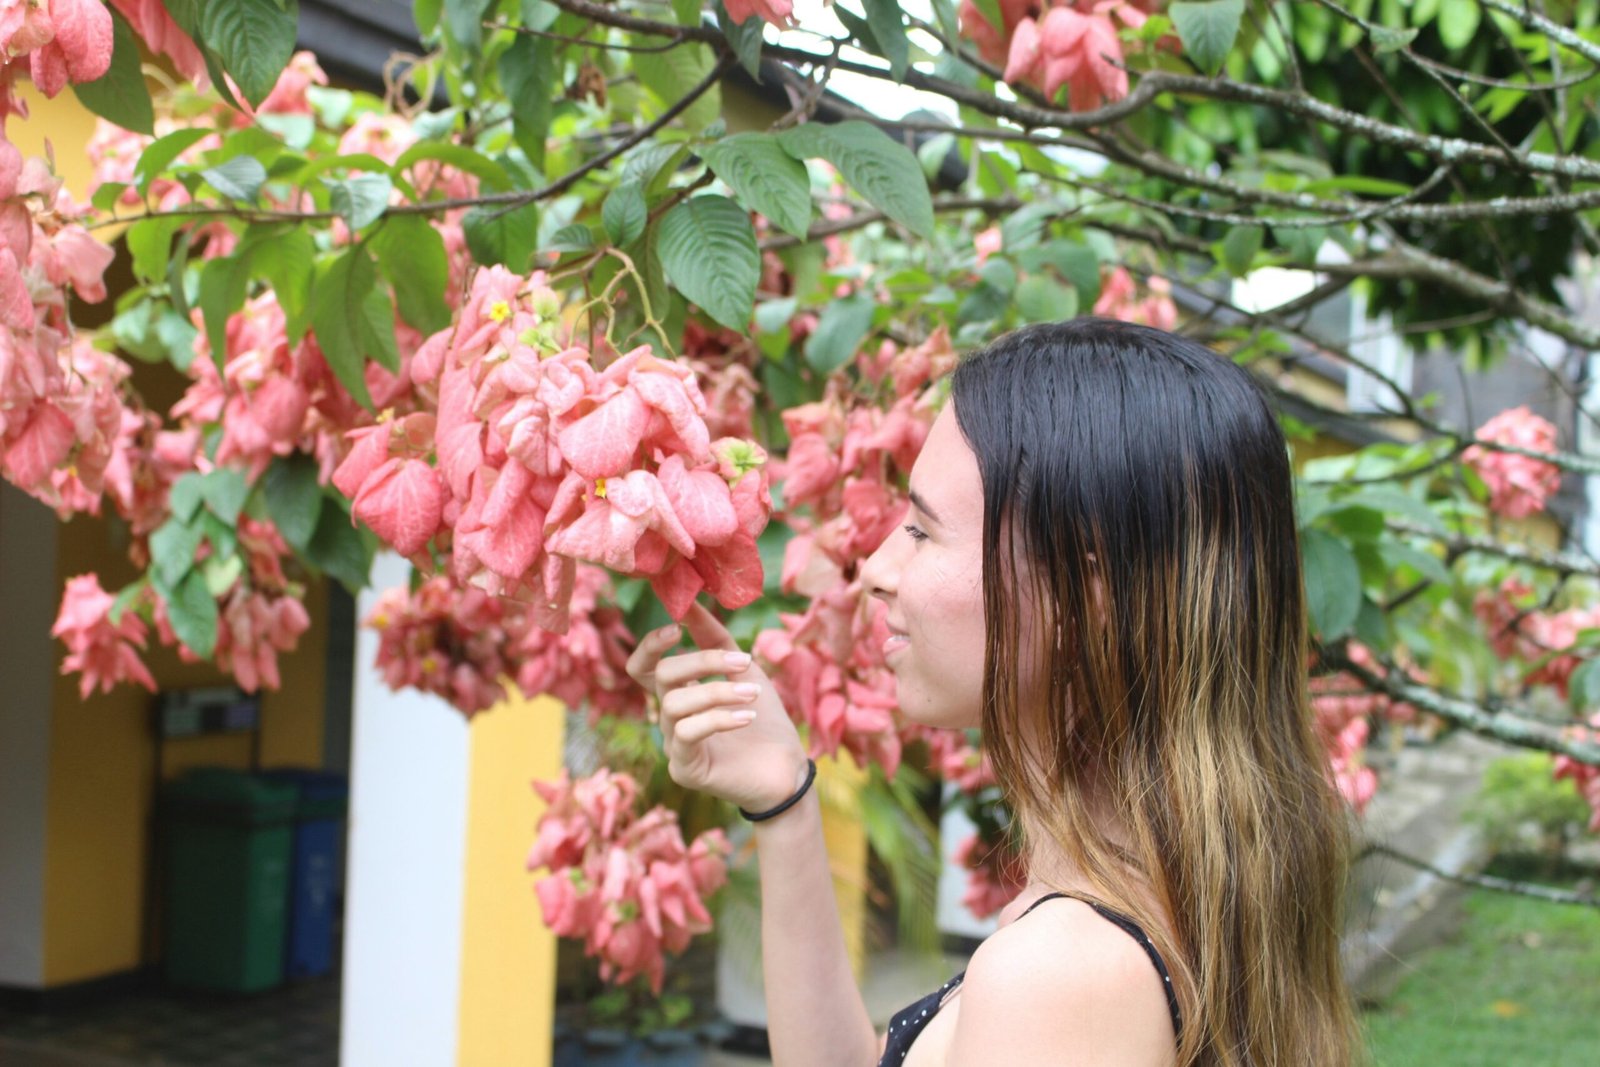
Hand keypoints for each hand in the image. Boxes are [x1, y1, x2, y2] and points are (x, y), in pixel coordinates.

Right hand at [626, 601, 810, 813]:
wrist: (788, 770)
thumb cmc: (764, 721)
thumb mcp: (743, 670)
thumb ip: (715, 638)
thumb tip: (690, 603)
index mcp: (680, 693)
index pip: (643, 667)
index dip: (651, 644)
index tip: (677, 627)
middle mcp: (671, 718)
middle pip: (661, 676)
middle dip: (702, 661)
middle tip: (742, 662)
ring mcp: (674, 745)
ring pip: (673, 704)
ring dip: (717, 691)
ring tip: (752, 693)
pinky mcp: (685, 769)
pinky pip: (686, 733)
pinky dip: (718, 718)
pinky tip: (747, 717)